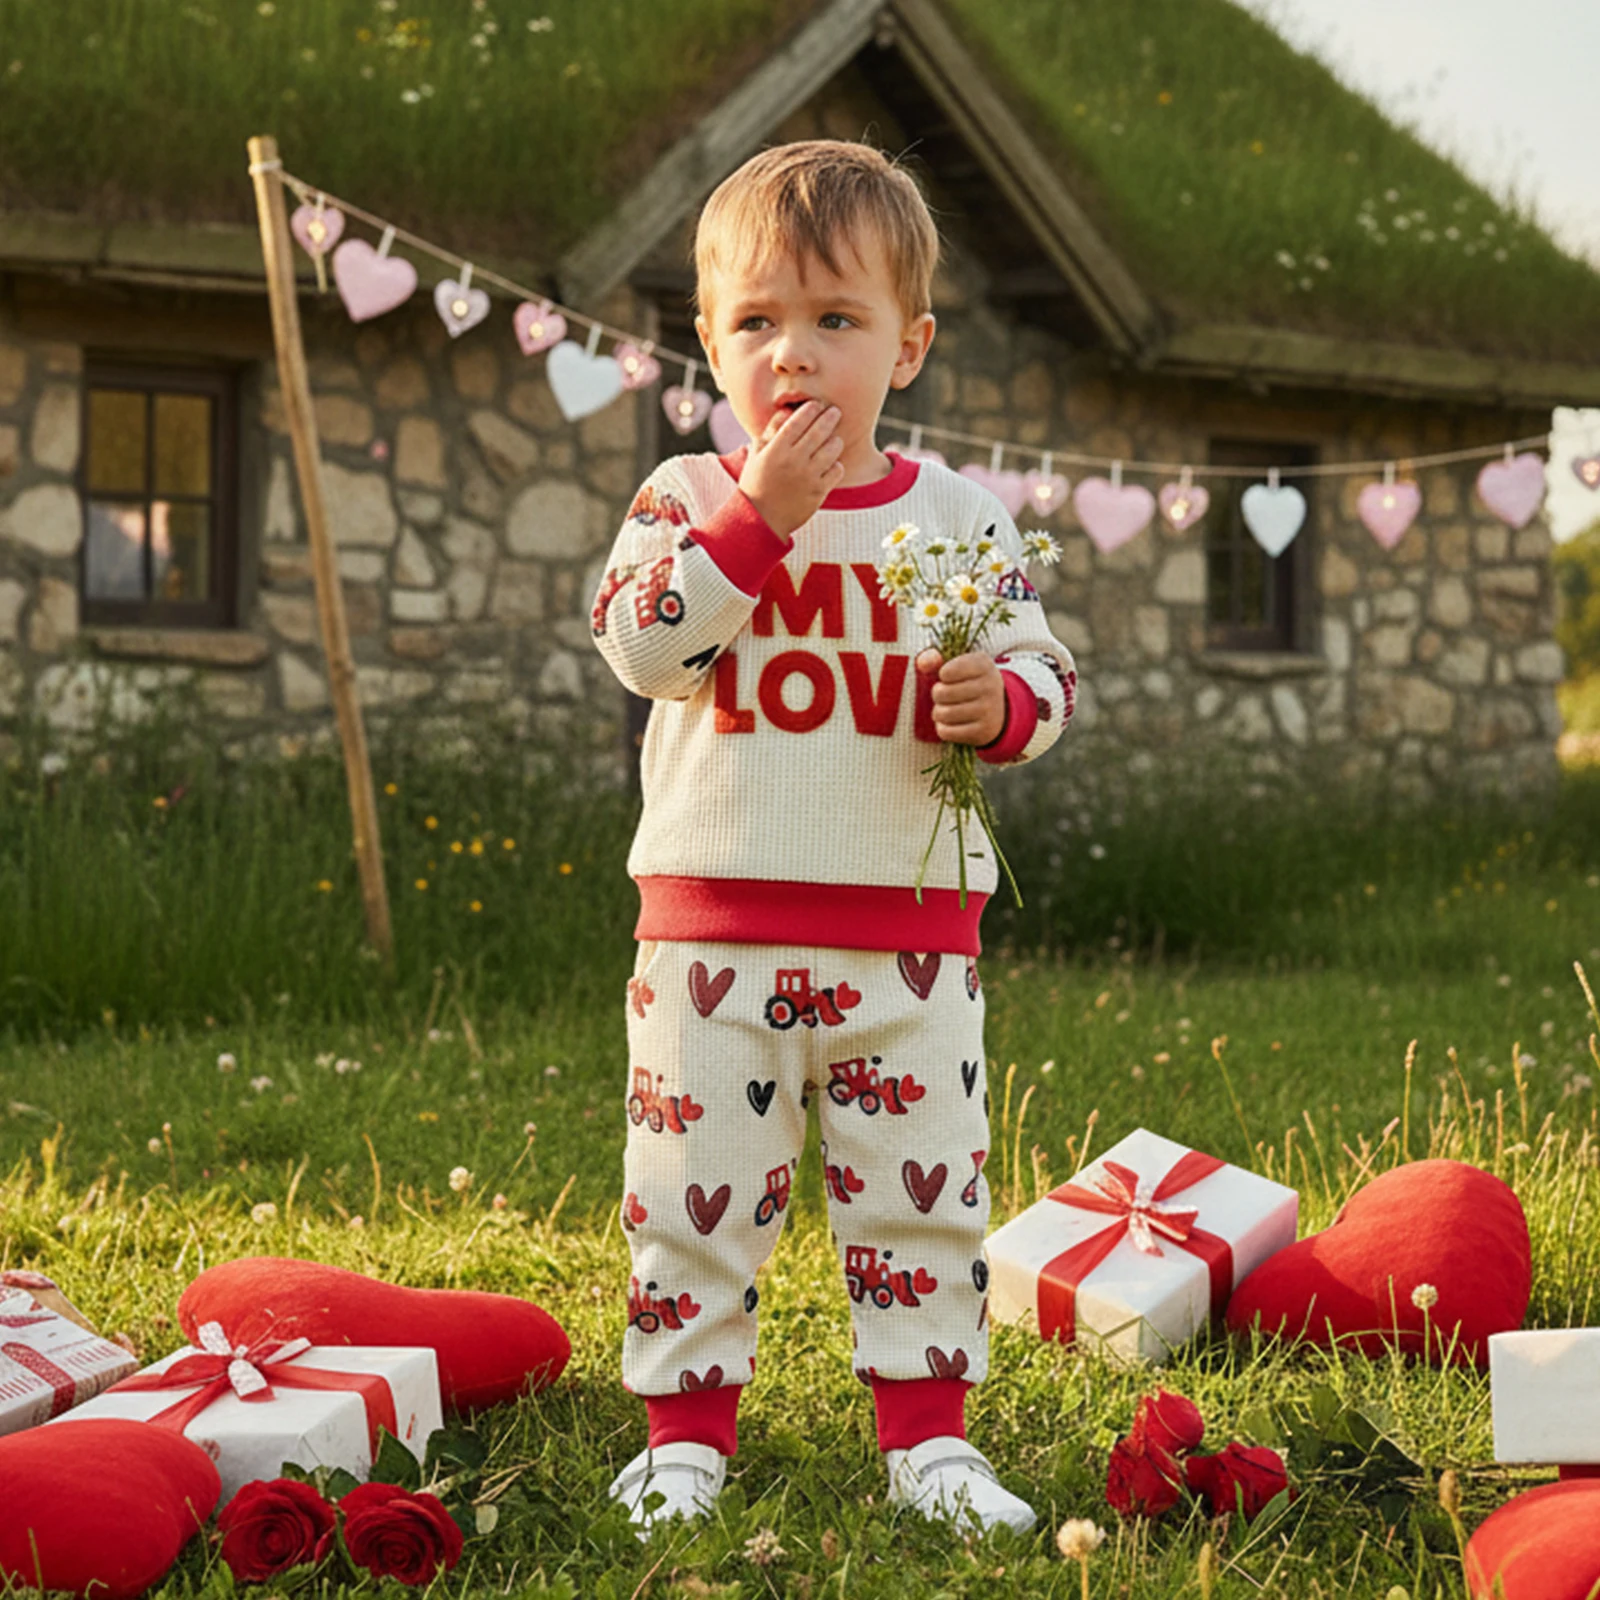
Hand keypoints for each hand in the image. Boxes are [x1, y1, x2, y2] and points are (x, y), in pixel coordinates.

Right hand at [738, 401, 844, 537]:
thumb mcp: (756, 455)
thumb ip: (770, 431)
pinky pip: (837, 470)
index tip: (816, 405)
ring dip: (835, 440)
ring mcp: (808, 476)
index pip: (798, 421)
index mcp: (776, 450)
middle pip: (819, 431)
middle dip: (830, 417)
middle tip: (835, 411)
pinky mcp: (819, 492)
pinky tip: (831, 463)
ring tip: (834, 439)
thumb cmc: (757, 483)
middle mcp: (793, 461)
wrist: (761, 519)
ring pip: (832, 449)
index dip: (810, 409)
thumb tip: (786, 411)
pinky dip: (837, 464)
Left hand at [916, 649, 1006, 745]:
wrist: (999, 710)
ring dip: (938, 712)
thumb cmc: (970, 682)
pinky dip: (942, 728)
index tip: (949, 676)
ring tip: (945, 708)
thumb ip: (935, 659)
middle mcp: (990, 686)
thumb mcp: (959, 665)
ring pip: (944, 714)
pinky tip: (950, 722)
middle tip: (943, 694)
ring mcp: (989, 710)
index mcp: (984, 664)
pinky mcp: (983, 731)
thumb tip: (922, 664)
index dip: (942, 675)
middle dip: (937, 694)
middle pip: (942, 693)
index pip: (947, 672)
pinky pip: (947, 732)